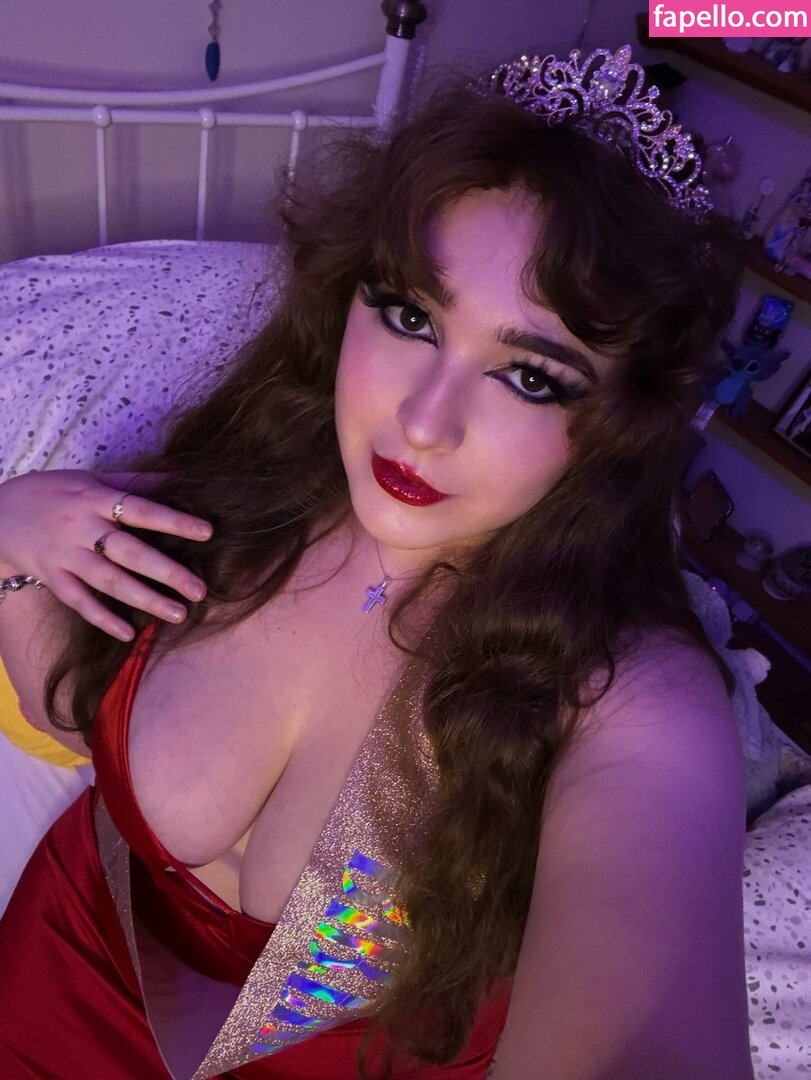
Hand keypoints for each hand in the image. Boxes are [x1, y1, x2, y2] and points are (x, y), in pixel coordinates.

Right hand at [0, 469, 211, 640]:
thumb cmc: (52, 492)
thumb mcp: (90, 479)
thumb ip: (132, 483)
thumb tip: (178, 479)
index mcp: (95, 498)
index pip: (141, 509)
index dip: (174, 520)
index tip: (207, 532)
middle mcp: (81, 527)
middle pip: (129, 552)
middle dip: (167, 572)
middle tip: (199, 589)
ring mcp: (64, 555)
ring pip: (108, 581)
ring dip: (145, 599)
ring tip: (178, 614)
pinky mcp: (50, 576)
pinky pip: (79, 601)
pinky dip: (103, 618)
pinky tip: (129, 633)